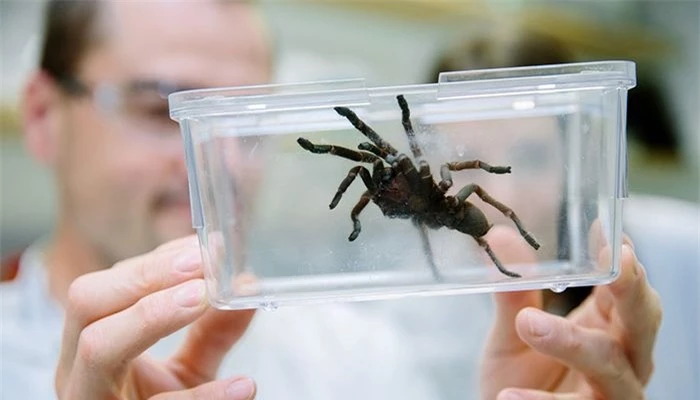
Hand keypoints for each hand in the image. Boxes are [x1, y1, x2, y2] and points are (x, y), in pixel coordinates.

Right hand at [55, 235, 256, 399]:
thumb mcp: (187, 369)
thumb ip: (213, 329)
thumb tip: (249, 284)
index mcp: (89, 344)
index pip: (106, 286)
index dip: (154, 263)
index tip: (204, 247)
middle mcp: (77, 372)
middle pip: (86, 304)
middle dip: (146, 276)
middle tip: (201, 265)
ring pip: (97, 347)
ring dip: (152, 315)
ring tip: (205, 298)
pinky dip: (204, 399)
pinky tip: (243, 387)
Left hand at [479, 226, 661, 399]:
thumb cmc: (523, 375)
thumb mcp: (514, 331)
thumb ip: (513, 290)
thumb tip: (500, 238)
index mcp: (609, 323)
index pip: (627, 286)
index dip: (623, 261)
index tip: (607, 232)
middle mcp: (624, 356)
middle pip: (642, 320)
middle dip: (631, 291)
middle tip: (613, 268)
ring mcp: (613, 392)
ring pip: (610, 364)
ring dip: (573, 342)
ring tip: (529, 323)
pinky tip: (509, 394)